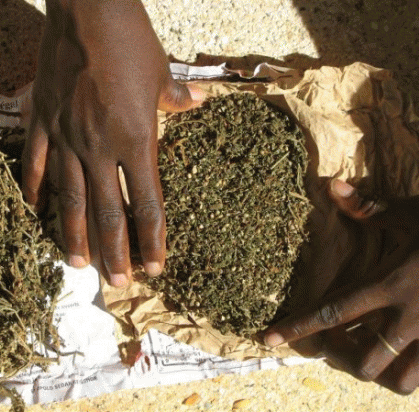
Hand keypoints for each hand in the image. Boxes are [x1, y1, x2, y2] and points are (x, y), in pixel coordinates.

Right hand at [23, 0, 202, 285]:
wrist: (88, 9)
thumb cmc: (130, 41)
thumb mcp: (161, 72)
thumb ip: (177, 99)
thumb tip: (198, 103)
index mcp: (136, 139)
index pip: (146, 203)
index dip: (152, 239)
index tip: (155, 267)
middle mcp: (99, 147)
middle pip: (107, 212)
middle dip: (114, 251)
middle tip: (117, 282)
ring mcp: (66, 137)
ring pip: (68, 198)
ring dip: (73, 234)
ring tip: (75, 264)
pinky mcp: (41, 121)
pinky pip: (36, 164)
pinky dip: (33, 191)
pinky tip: (33, 212)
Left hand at [264, 179, 418, 393]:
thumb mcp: (410, 213)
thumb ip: (368, 208)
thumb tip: (331, 187)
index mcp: (388, 283)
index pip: (331, 311)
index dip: (297, 327)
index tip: (269, 339)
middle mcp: (408, 316)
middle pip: (363, 358)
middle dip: (347, 360)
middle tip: (341, 347)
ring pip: (400, 379)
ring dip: (383, 373)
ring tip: (375, 356)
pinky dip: (414, 375)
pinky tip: (408, 359)